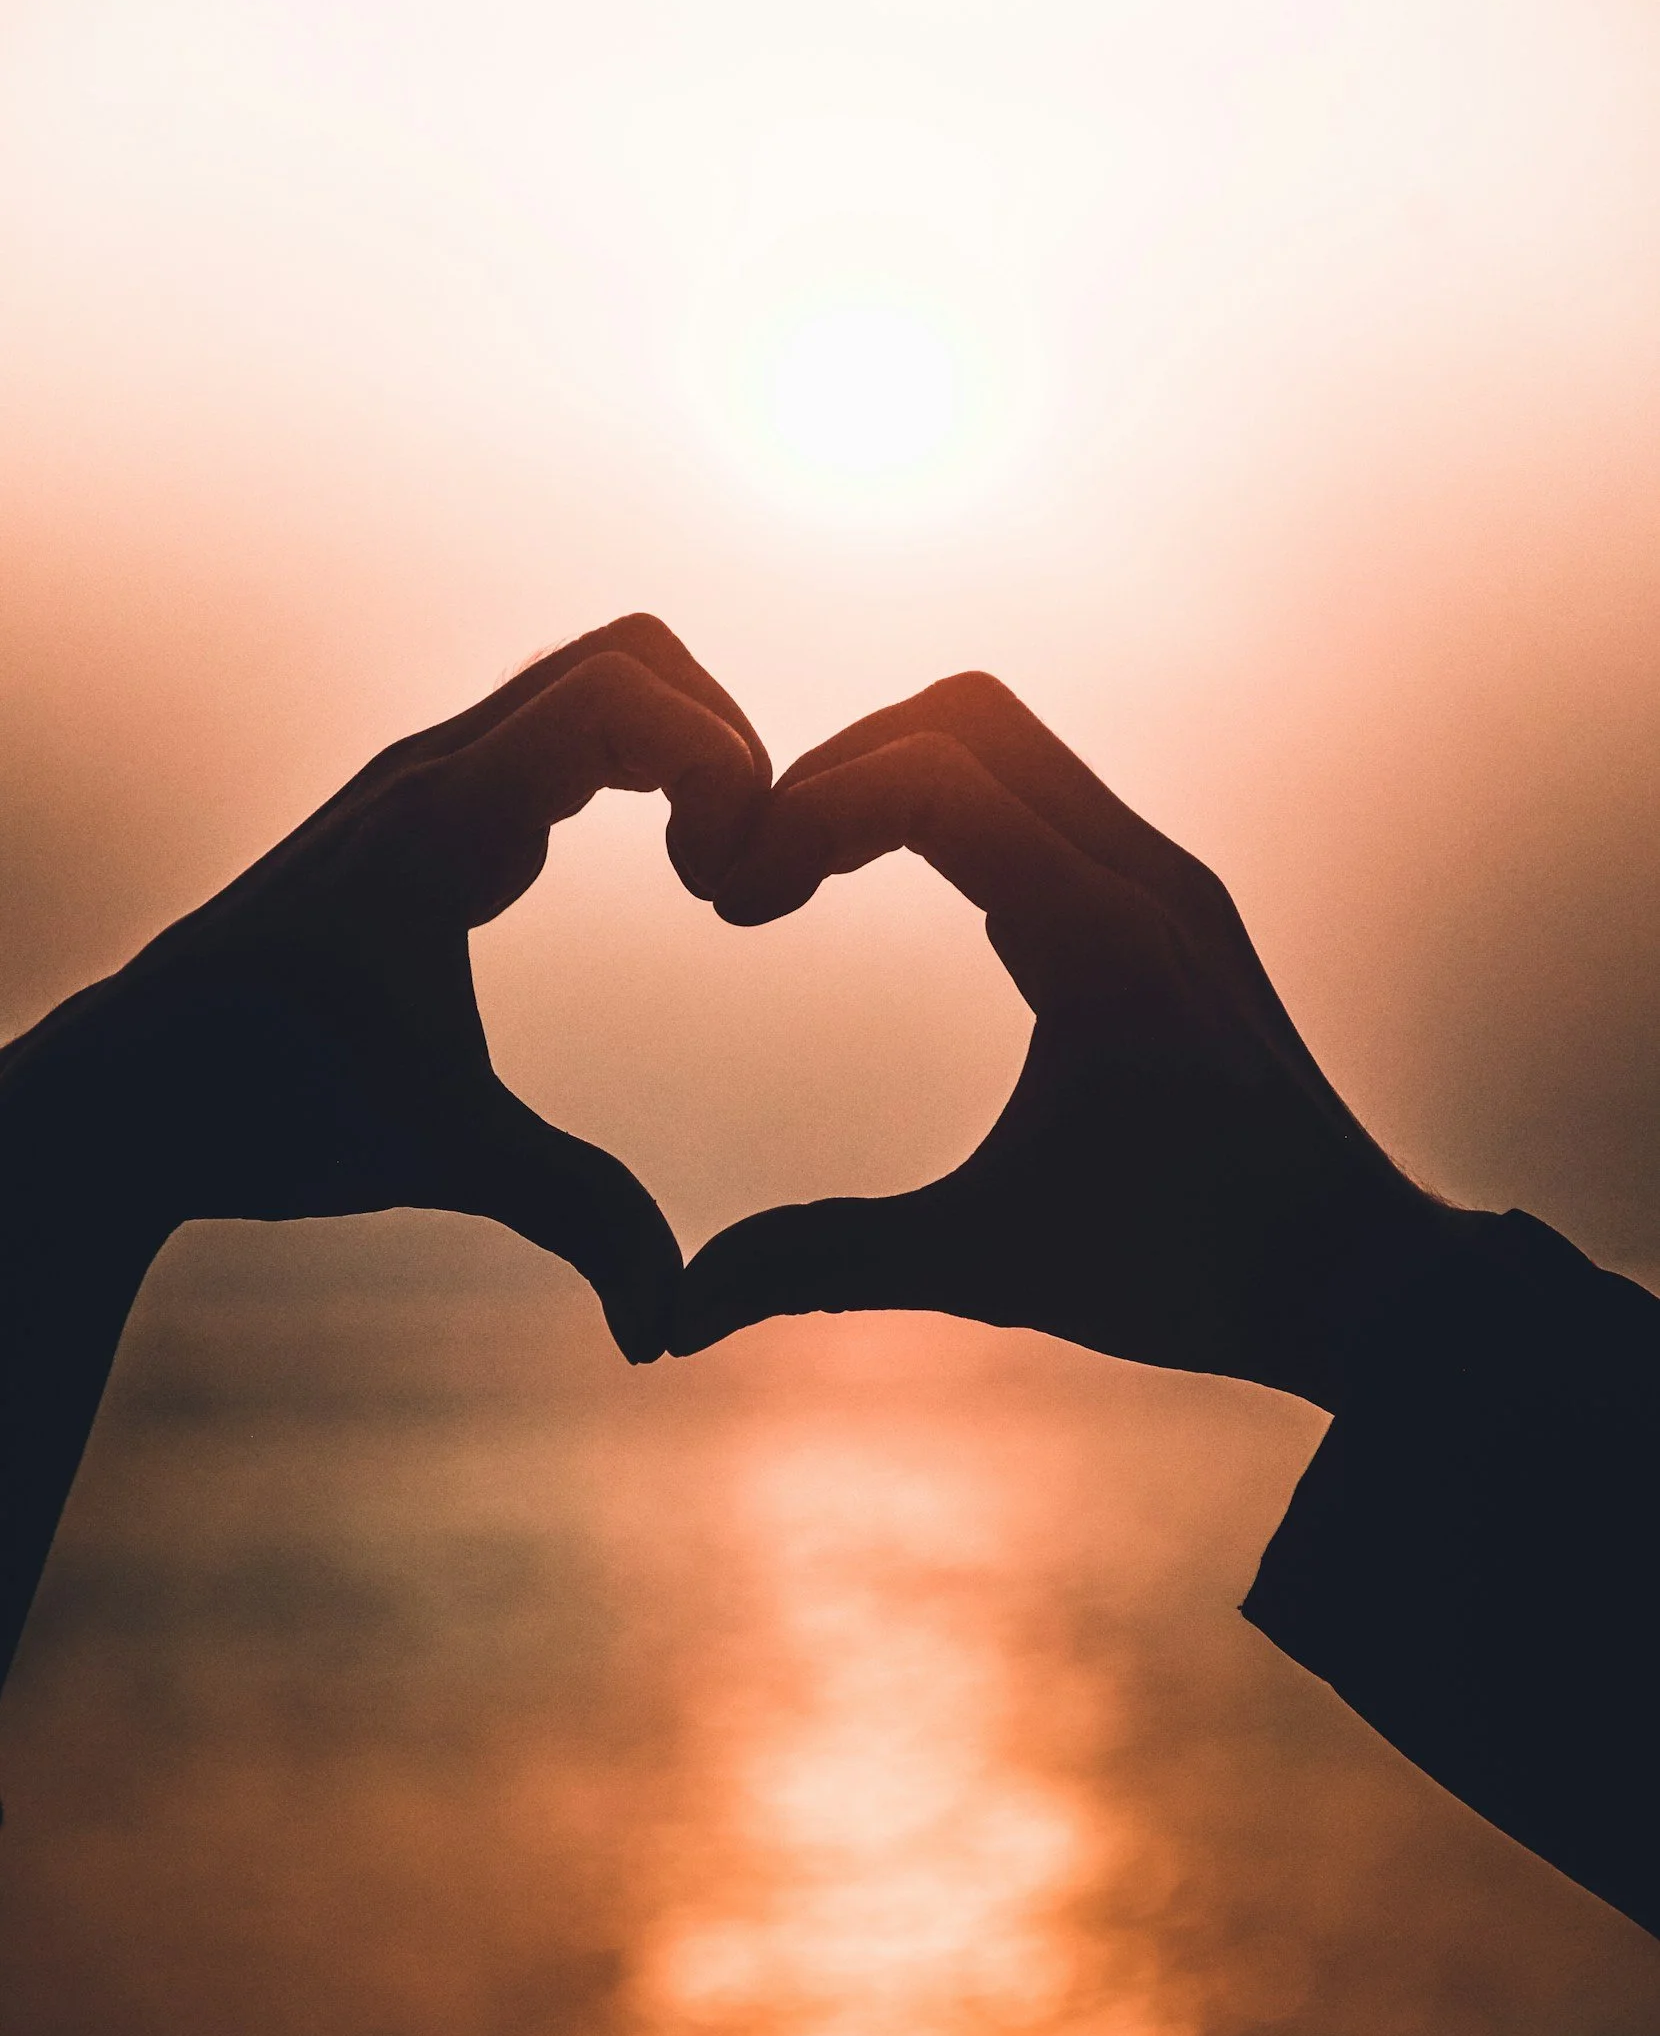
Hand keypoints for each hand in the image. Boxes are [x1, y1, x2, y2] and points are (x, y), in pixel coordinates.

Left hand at [2, 614, 768, 1364]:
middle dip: (724, 741)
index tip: (730, 889)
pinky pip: (563, 726)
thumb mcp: (442, 1157)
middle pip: (628, 653)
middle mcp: (432, 772)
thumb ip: (574, 1217)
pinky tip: (663, 872)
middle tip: (739, 869)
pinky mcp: (427, 807)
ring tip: (713, 873)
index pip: (617, 696)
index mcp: (441, 826)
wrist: (128, 1093)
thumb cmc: (268, 1112)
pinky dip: (642, 765)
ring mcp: (428, 778)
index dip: (720, 763)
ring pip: (595, 677)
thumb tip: (669, 1329)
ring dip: (684, 748)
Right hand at [675, 671, 1454, 1406]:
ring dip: (894, 776)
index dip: (805, 812)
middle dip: (837, 769)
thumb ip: (823, 1264)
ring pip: (1008, 738)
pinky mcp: (1174, 897)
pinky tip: (899, 892)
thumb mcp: (989, 1267)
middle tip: (759, 872)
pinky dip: (953, 803)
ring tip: (809, 873)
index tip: (734, 901)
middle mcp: (1147, 879)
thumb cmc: (1191, 1276)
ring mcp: (1169, 877)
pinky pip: (1046, 790)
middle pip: (962, 715)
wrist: (1360, 1281)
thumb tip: (670, 1320)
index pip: (931, 779)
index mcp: (1103, 946)